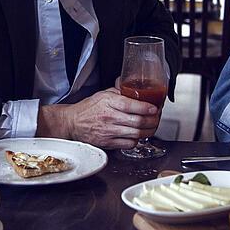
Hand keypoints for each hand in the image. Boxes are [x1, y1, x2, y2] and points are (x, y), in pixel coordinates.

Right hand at [37, 87, 160, 149]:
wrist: (73, 123)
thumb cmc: (88, 108)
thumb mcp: (103, 94)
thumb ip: (120, 90)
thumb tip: (135, 86)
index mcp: (109, 102)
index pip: (132, 105)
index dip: (147, 108)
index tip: (155, 108)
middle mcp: (110, 117)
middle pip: (138, 121)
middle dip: (153, 120)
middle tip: (157, 117)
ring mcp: (109, 132)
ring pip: (137, 134)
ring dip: (149, 131)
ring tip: (151, 126)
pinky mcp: (109, 143)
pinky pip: (129, 144)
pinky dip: (137, 140)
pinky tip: (138, 135)